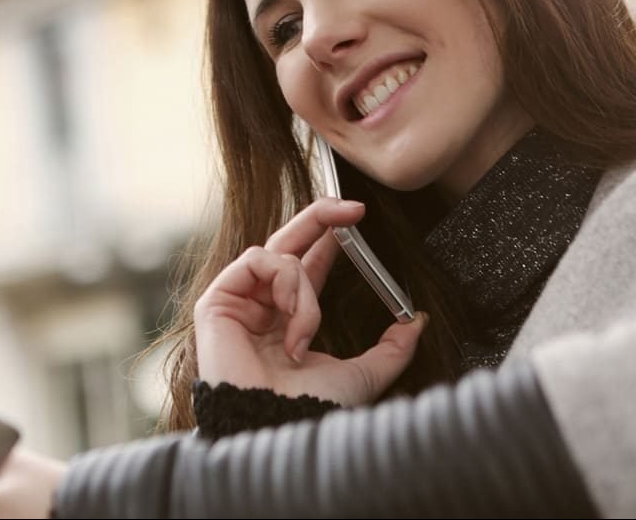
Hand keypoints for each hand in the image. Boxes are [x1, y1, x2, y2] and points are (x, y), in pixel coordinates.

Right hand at [193, 197, 426, 405]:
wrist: (280, 426)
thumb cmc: (313, 408)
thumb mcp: (366, 374)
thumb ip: (392, 348)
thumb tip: (419, 321)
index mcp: (288, 321)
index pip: (308, 266)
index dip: (330, 239)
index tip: (358, 218)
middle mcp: (260, 307)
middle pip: (286, 243)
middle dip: (320, 218)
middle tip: (353, 208)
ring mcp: (236, 302)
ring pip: (278, 256)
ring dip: (305, 285)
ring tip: (307, 325)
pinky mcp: (216, 301)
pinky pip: (257, 262)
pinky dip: (284, 284)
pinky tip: (289, 321)